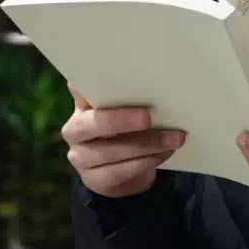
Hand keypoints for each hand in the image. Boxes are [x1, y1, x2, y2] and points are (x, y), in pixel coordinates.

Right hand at [62, 85, 185, 197]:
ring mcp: (80, 158)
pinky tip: (165, 153)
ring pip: (112, 152)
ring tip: (175, 138)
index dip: (94, 88)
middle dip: (122, 120)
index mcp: (80, 106)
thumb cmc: (122, 129)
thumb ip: (124, 95)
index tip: (115, 80)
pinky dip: (146, 162)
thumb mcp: (121, 109)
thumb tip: (143, 68)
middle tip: (148, 117)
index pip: (81, 91)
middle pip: (95, 124)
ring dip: (148, 144)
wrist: (115, 169)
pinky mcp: (94, 180)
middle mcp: (73, 131)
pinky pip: (121, 172)